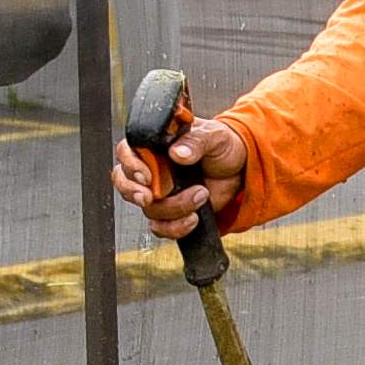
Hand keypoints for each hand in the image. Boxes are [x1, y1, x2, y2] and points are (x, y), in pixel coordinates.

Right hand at [114, 106, 242, 243]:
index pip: (126, 152)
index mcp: (156, 146)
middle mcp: (152, 170)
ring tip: (201, 194)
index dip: (130, 166)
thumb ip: (196, 141)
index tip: (146, 177)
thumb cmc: (222, 146)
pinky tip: (194, 218)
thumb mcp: (213, 136)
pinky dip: (175, 228)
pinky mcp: (172, 213)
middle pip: (124, 183)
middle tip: (151, 197)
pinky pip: (161, 228)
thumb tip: (177, 153)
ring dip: (174, 208)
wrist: (240, 170)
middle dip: (134, 193)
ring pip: (148, 208)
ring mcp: (160, 193)